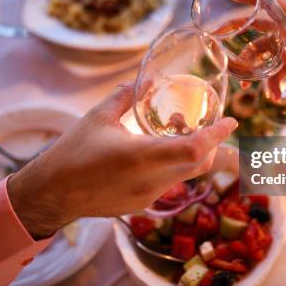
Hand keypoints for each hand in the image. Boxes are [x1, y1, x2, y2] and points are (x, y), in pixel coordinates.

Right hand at [7, 83, 237, 238]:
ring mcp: (148, 196)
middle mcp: (150, 180)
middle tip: (208, 125)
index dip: (217, 136)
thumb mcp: (97, 117)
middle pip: (199, 164)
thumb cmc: (72, 152)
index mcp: (140, 156)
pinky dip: (175, 166)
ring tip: (171, 131)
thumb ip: (125, 96)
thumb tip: (148, 80)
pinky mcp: (142, 205)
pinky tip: (156, 152)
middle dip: (212, 145)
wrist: (52, 194)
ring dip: (191, 153)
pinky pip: (170, 183)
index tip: (233, 122)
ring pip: (186, 175)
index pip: (194, 148)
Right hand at [227, 0, 285, 98]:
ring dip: (255, 71)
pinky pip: (274, 75)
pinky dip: (272, 86)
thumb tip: (283, 56)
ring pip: (264, 57)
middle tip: (221, 36)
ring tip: (248, 87)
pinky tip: (275, 97)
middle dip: (241, 33)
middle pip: (260, 29)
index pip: (273, 4)